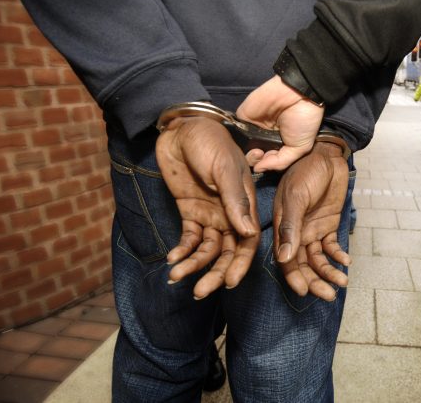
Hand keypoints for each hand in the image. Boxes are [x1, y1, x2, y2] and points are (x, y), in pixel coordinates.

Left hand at [156, 117, 259, 298]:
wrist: (181, 129)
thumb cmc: (209, 143)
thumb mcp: (223, 169)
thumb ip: (235, 201)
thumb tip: (248, 233)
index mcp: (245, 204)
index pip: (247, 241)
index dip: (240, 263)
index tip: (229, 282)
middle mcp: (230, 214)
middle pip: (227, 251)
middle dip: (215, 272)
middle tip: (200, 291)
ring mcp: (210, 214)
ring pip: (206, 249)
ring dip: (194, 265)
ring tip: (176, 277)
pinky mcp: (190, 212)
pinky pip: (188, 238)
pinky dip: (181, 251)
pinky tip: (172, 260)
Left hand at [237, 75, 323, 171]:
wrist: (298, 94)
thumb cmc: (304, 120)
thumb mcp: (300, 147)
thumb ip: (280, 162)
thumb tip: (259, 170)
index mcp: (278, 144)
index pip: (266, 160)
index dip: (266, 165)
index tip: (270, 161)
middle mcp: (264, 136)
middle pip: (252, 156)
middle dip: (255, 161)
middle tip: (262, 155)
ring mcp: (253, 126)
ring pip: (242, 146)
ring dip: (247, 153)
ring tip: (258, 150)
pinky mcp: (244, 116)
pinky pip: (237, 131)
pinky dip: (239, 139)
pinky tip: (249, 140)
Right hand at [273, 141, 350, 299]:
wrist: (328, 154)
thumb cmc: (307, 171)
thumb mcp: (296, 197)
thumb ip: (291, 227)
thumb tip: (285, 259)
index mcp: (283, 226)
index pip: (285, 258)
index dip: (294, 276)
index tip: (304, 291)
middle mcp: (296, 232)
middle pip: (303, 264)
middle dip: (315, 281)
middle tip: (329, 295)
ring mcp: (312, 229)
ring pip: (318, 259)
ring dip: (329, 272)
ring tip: (342, 282)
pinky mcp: (328, 225)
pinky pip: (331, 246)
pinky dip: (338, 256)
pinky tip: (346, 261)